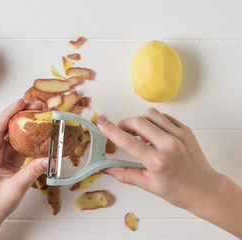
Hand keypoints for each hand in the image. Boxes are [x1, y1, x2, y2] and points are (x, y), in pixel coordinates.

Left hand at [0, 99, 48, 239]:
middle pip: (6, 125)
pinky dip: (30, 136)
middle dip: (21, 113)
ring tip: (42, 114)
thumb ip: (32, 172)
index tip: (22, 101)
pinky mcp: (8, 157)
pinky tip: (41, 132)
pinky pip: (20, 142)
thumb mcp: (15, 188)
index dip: (9, 112)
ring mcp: (0, 153)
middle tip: (38, 106)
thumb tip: (50, 159)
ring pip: (13, 132)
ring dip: (27, 123)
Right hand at [95, 108, 241, 237]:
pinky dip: (155, 122)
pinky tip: (155, 134)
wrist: (205, 189)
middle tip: (121, 131)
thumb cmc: (179, 190)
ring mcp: (179, 135)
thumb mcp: (148, 185)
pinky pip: (164, 117)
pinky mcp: (186, 130)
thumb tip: (106, 169)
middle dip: (124, 124)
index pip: (127, 141)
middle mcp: (169, 145)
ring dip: (140, 121)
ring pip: (151, 114)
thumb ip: (124, 174)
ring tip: (141, 134)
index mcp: (158, 161)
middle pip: (138, 121)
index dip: (111, 130)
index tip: (101, 123)